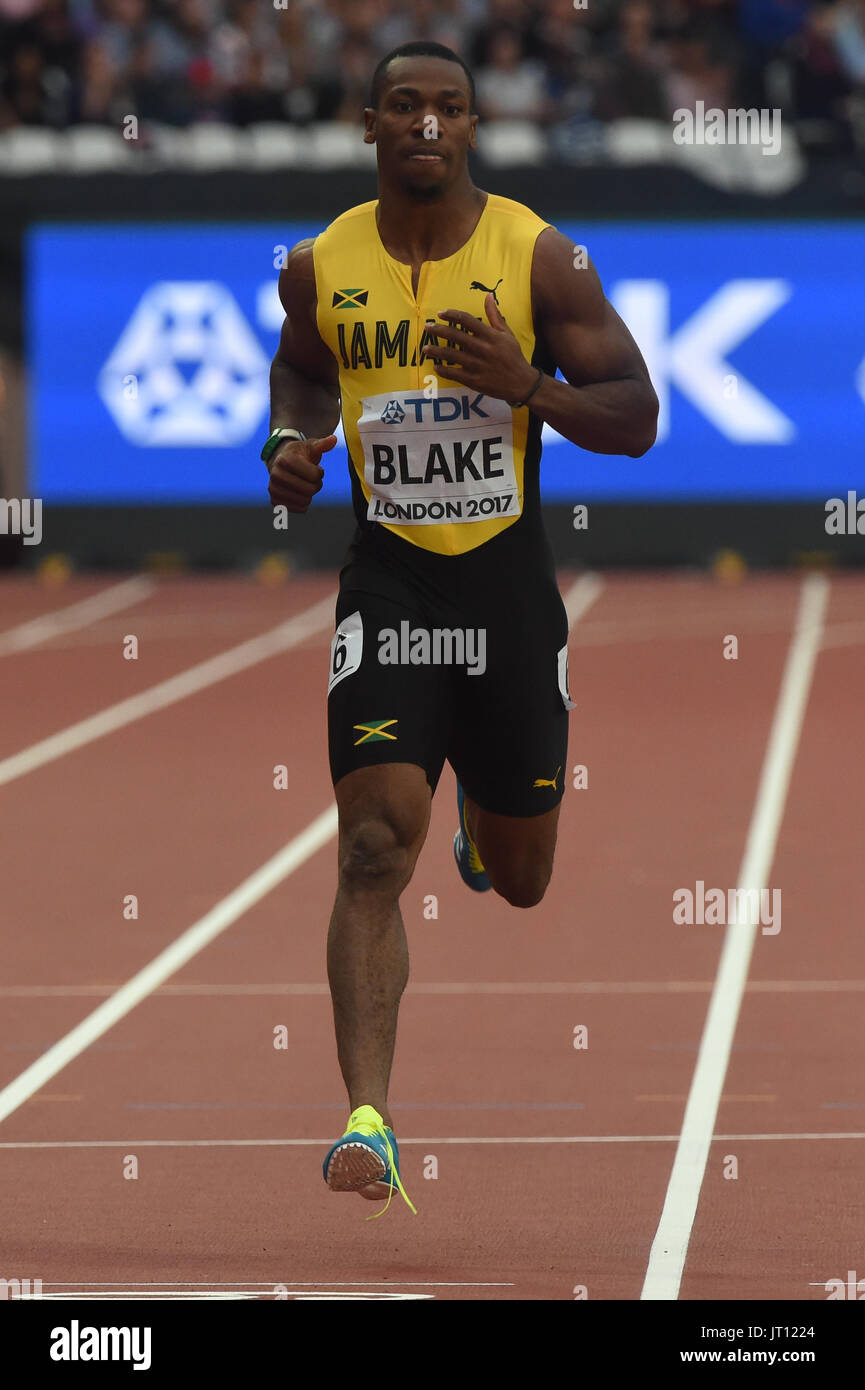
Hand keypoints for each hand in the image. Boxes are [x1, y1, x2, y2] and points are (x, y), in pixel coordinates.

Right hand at [267, 434, 336, 512]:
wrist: (281, 463)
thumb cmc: (300, 454)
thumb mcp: (311, 447)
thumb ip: (323, 444)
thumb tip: (334, 439)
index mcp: (285, 459)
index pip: (314, 475)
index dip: (319, 473)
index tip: (315, 468)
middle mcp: (276, 474)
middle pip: (310, 490)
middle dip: (316, 485)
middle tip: (312, 479)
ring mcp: (273, 489)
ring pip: (305, 501)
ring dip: (310, 495)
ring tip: (305, 485)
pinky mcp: (275, 501)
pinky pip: (300, 509)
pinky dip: (304, 503)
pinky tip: (299, 493)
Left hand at [421, 292, 538, 402]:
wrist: (522, 383)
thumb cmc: (514, 356)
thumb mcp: (507, 334)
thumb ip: (495, 316)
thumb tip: (488, 296)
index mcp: (491, 336)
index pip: (468, 321)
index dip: (452, 315)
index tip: (441, 313)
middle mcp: (483, 349)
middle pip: (457, 337)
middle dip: (440, 330)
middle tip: (427, 327)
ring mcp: (478, 366)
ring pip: (453, 356)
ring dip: (437, 351)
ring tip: (425, 348)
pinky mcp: (475, 381)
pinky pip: (455, 374)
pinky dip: (444, 370)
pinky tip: (436, 367)